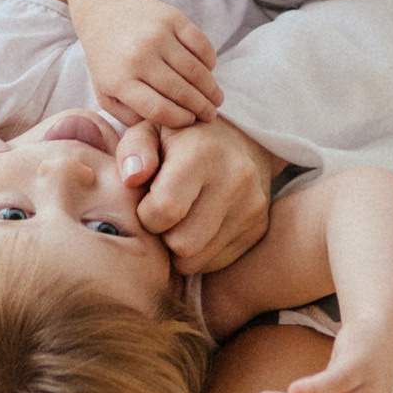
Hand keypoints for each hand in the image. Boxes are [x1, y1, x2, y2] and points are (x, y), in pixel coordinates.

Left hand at [79, 0, 221, 128]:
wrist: (106, 14)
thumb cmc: (109, 61)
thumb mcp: (107, 93)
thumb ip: (129, 116)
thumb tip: (161, 128)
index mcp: (119, 80)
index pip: (158, 109)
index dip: (180, 120)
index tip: (190, 122)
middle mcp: (137, 57)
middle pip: (180, 91)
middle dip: (201, 107)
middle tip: (211, 115)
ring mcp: (156, 35)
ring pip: (194, 69)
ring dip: (210, 88)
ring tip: (216, 98)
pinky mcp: (171, 18)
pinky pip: (201, 44)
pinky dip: (209, 60)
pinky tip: (209, 71)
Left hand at [139, 119, 279, 274]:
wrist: (239, 138)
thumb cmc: (180, 138)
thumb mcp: (150, 130)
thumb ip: (133, 150)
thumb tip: (132, 178)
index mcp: (202, 152)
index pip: (164, 210)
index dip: (145, 213)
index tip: (147, 200)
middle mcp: (235, 180)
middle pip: (182, 244)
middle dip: (164, 235)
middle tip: (164, 214)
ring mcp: (252, 206)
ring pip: (197, 260)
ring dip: (180, 246)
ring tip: (181, 219)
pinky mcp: (259, 228)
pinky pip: (215, 262)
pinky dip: (200, 251)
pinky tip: (199, 225)